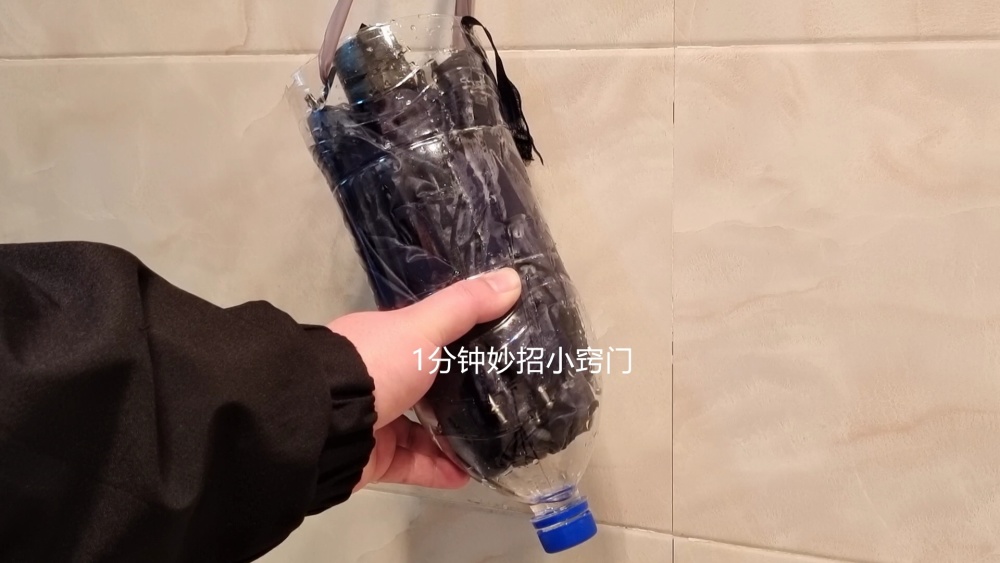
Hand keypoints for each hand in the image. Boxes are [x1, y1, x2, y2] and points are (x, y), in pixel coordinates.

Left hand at [327, 268, 521, 490]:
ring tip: (492, 441)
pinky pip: (413, 464)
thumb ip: (465, 306)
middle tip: (504, 400)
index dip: (458, 341)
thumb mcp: (423, 327)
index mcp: (384, 341)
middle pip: (426, 385)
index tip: (497, 347)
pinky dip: (439, 469)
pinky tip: (468, 473)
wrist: (324, 423)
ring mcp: (374, 419)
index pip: (425, 336)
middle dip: (460, 394)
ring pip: (421, 429)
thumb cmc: (375, 365)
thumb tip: (513, 278)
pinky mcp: (374, 457)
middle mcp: (377, 378)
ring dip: (453, 438)